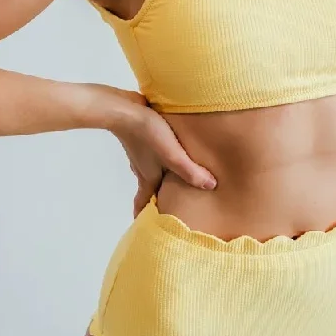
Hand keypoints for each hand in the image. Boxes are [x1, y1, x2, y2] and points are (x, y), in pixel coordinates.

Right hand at [104, 88, 217, 217]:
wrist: (124, 107)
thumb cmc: (147, 133)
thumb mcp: (172, 155)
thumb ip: (191, 171)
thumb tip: (211, 186)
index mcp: (147, 177)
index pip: (144, 203)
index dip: (145, 216)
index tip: (149, 227)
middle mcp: (142, 167)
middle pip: (151, 186)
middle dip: (160, 196)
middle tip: (173, 203)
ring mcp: (141, 151)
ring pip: (152, 168)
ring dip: (162, 175)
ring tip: (178, 177)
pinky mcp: (143, 135)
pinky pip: (153, 151)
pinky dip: (162, 157)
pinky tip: (174, 148)